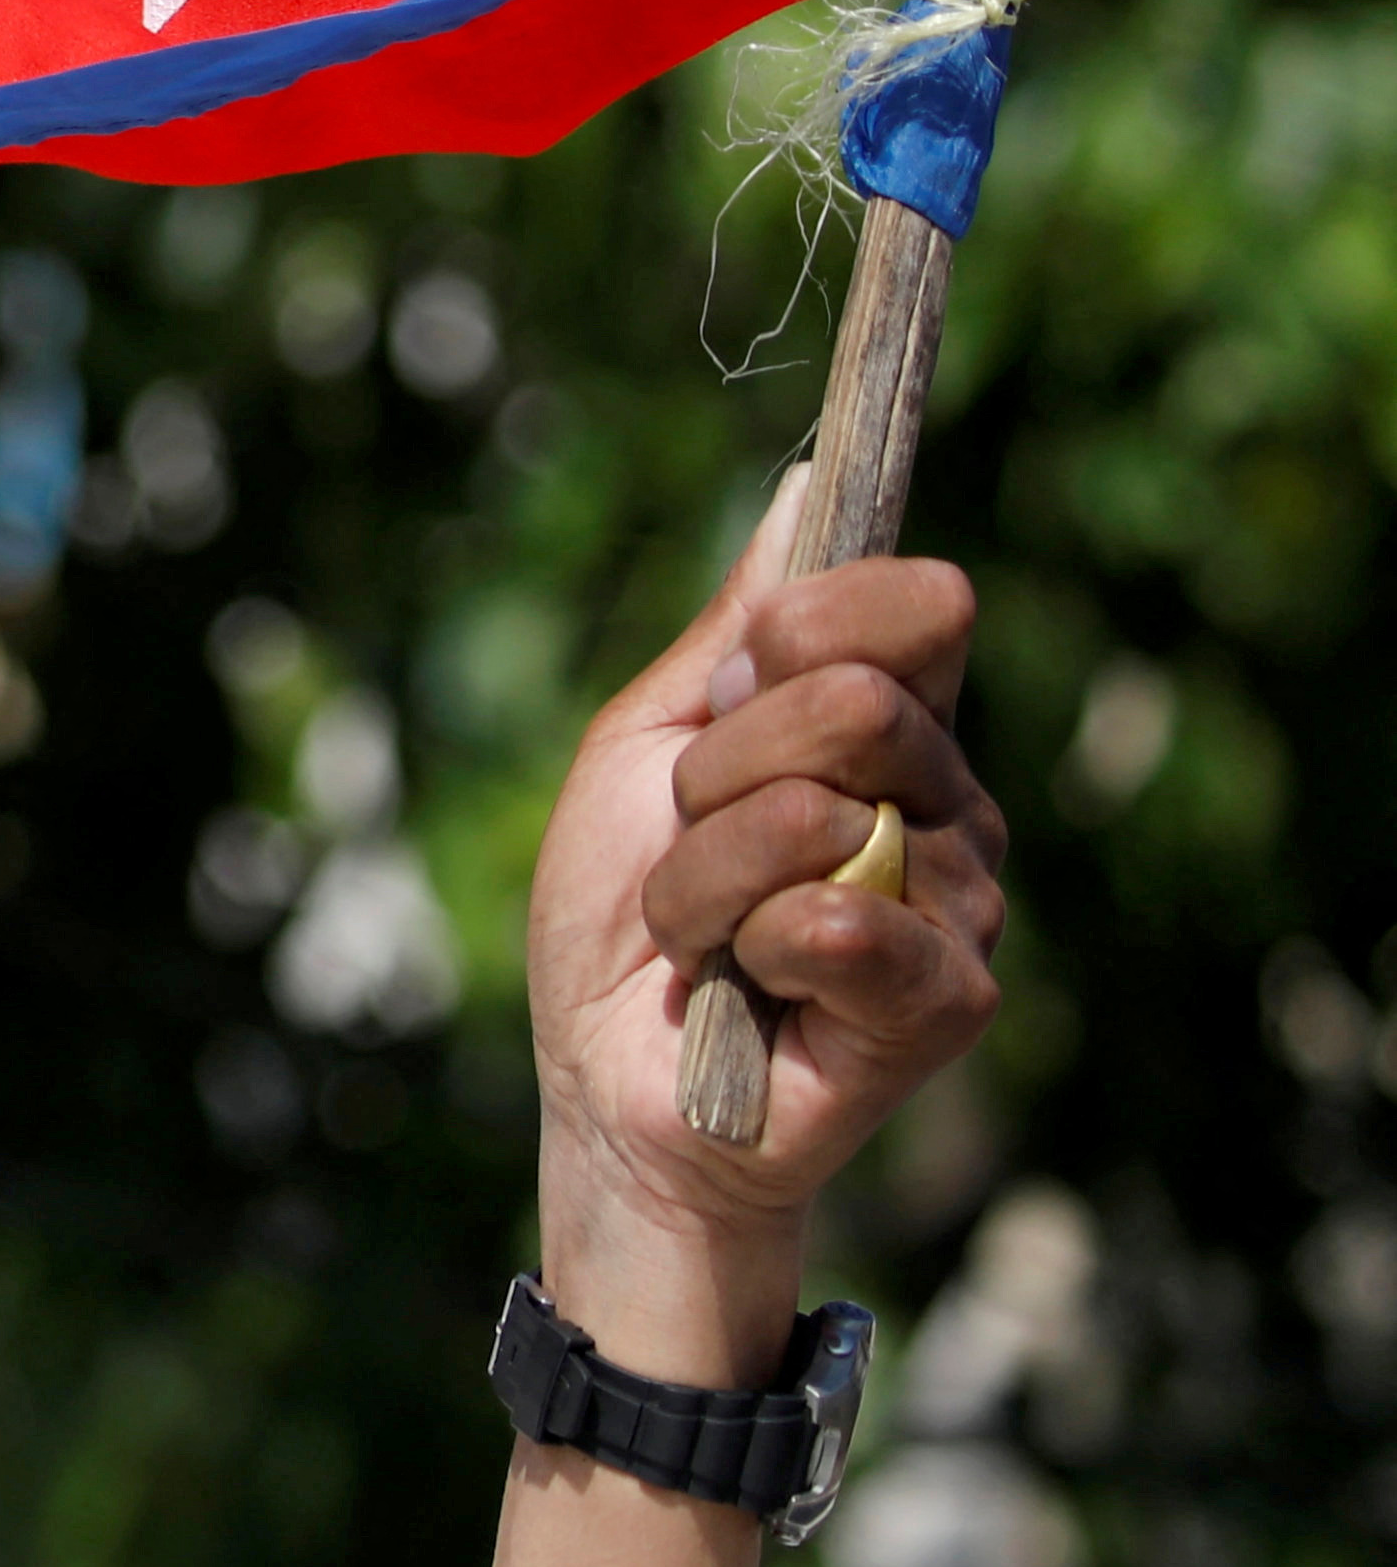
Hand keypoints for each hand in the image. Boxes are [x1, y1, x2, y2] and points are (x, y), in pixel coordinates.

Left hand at [523, 474, 1006, 1370]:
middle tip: (692, 844)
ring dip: (705, 878)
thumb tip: (805, 487)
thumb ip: (732, 631)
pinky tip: (752, 987)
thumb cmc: (620, 912)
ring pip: (816, 812)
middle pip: (854, 697)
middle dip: (718, 771)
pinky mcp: (949, 999)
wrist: (608, 1079)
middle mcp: (947, 800)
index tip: (746, 665)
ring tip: (709, 934)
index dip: (815, 617)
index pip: (915, 603)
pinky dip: (750, 946)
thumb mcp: (643, 745)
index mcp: (889, 725)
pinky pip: (838, 920)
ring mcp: (959, 900)